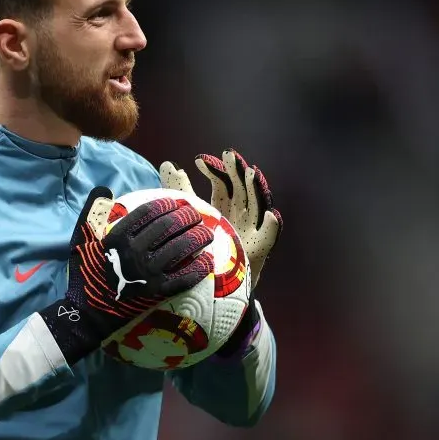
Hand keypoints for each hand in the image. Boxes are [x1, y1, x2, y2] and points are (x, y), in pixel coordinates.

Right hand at [42, 186, 214, 363]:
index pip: (148, 213)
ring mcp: (148, 274)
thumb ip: (91, 211)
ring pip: (181, 248)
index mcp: (117, 238)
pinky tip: (207, 260)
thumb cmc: (86, 272)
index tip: (175, 203)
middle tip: (195, 216)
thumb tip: (104, 188)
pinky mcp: (157, 292)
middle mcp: (134, 253)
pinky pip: (185, 277)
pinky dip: (199, 268)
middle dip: (187, 216)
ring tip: (206, 233)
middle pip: (169, 226)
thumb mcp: (81, 239)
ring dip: (198, 237)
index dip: (166, 204)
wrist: (88, 312)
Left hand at [159, 150, 281, 290]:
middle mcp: (240, 213)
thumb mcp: (191, 215)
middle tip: (229, 156)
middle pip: (241, 188)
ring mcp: (251, 229)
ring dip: (256, 188)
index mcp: (224, 205)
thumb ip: (180, 191)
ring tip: (251, 174)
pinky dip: (272, 226)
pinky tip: (272, 215)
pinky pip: (269, 237)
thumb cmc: (205, 246)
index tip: (199, 161)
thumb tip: (166, 164)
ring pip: (257, 205)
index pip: (222, 182)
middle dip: (237, 171)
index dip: (213, 170)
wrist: (214, 283)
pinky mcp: (259, 248)